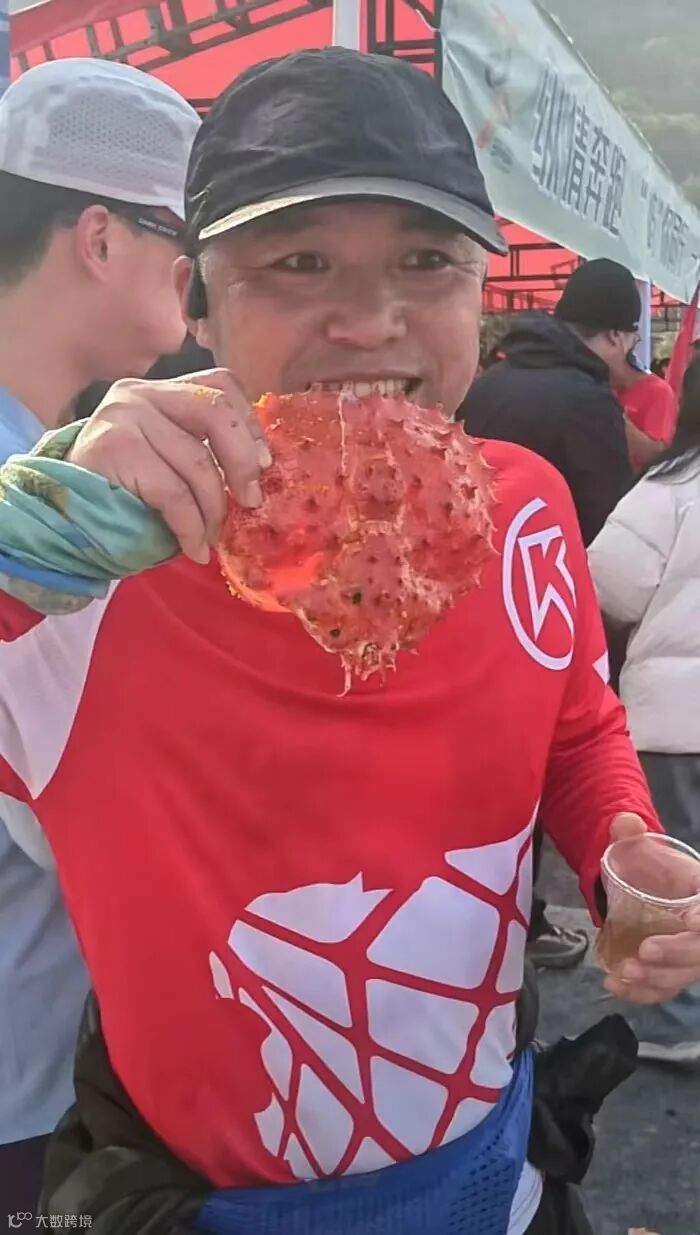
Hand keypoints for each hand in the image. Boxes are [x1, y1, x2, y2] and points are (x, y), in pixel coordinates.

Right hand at [69, 370, 271, 564]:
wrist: (67, 519)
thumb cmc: (126, 494)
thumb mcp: (171, 461)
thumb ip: (204, 449)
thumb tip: (261, 468)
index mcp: (162, 391)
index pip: (221, 385)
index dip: (250, 423)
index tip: (264, 463)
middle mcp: (141, 394)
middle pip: (216, 412)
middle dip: (243, 462)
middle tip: (250, 502)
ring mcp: (124, 417)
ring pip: (198, 461)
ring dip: (214, 509)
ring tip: (213, 537)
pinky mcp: (114, 449)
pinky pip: (174, 492)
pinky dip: (192, 528)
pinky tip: (194, 548)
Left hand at [603, 813, 699, 1002]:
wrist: (646, 889)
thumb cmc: (652, 870)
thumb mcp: (641, 849)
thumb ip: (631, 836)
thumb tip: (623, 822)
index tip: (691, 922)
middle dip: (677, 954)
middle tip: (644, 951)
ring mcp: (690, 953)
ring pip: (685, 975)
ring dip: (657, 980)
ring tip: (625, 974)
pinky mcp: (673, 972)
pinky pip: (665, 989)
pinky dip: (643, 993)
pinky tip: (617, 988)